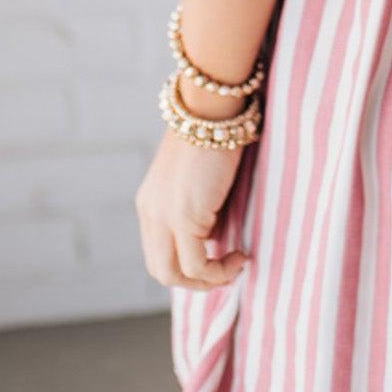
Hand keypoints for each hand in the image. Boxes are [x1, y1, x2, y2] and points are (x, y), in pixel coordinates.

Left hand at [135, 109, 251, 291]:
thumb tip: (216, 233)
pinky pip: (198, 265)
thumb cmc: (213, 134)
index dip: (186, 266)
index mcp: (149, 204)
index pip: (158, 252)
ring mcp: (164, 217)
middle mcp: (150, 213)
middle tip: (227, 271)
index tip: (217, 258)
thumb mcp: (197, 177)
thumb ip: (198, 204)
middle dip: (195, 281)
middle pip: (161, 270)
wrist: (211, 110)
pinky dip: (220, 271)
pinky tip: (241, 255)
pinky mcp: (185, 217)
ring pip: (174, 275)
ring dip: (208, 281)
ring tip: (235, 266)